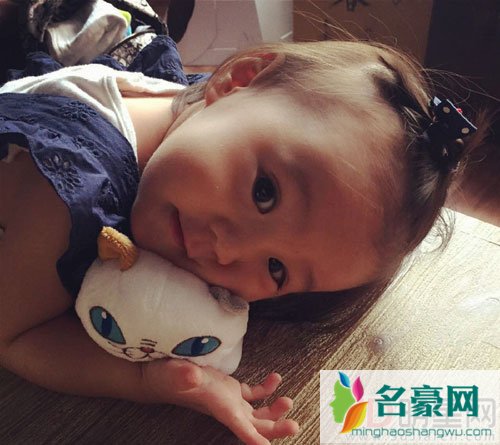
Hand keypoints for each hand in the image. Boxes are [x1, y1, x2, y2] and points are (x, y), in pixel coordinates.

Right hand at [143, 359, 299, 444]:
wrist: (157, 375)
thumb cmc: (164, 376)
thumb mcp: (172, 373)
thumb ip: (183, 375)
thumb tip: (192, 375)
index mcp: (218, 408)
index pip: (241, 429)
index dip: (256, 440)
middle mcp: (227, 409)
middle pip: (256, 427)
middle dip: (276, 427)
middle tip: (295, 424)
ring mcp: (229, 399)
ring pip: (258, 413)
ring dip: (275, 409)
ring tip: (288, 399)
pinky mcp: (229, 388)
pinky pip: (253, 393)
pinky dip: (266, 389)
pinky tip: (275, 378)